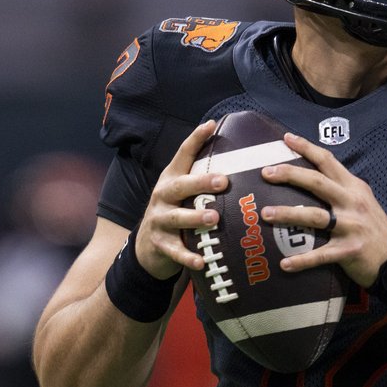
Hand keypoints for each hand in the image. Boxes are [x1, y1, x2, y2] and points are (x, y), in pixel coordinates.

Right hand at [135, 120, 229, 278]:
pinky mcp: (159, 244)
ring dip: (195, 217)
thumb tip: (239, 158)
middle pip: (180, 186)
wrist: (147, 247)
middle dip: (200, 182)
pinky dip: (188, 257)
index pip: (182, 155)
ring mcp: (159, 220)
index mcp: (172, 179)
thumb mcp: (183, 193)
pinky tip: (201, 261)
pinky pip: (174, 250)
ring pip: (177, 218)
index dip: (195, 139)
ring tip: (214, 217)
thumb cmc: (176, 212)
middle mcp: (163, 196)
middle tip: (223, 181)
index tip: (211, 125)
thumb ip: (202, 178)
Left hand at [259, 132, 386, 287]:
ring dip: (288, 214)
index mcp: (353, 187)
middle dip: (290, 175)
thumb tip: (309, 179)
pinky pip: (320, 255)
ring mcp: (350, 226)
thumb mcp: (362, 199)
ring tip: (266, 214)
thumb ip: (340, 188)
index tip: (286, 138)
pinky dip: (301, 260)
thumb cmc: (372, 226)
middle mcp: (351, 203)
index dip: (306, 147)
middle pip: (317, 183)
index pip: (328, 161)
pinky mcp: (348, 251)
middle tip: (266, 173)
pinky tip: (284, 264)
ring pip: (315, 216)